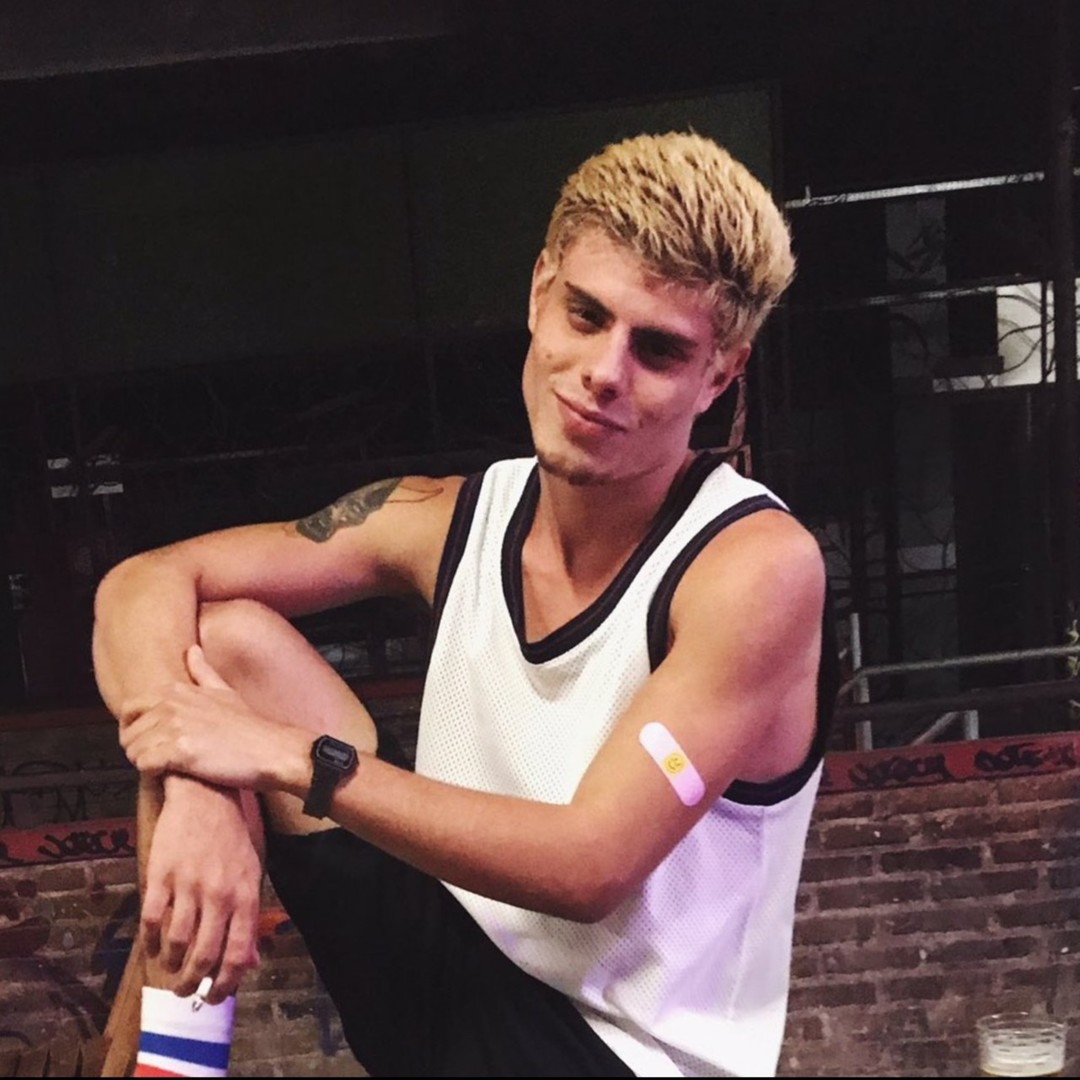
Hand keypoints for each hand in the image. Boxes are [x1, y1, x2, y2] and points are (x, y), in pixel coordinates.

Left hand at [121, 645, 309, 791]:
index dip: (133, 726)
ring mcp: (175, 727)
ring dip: (144, 763)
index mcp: (178, 690)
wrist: (271, 750)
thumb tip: (192, 650)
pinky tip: (170, 774)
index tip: (148, 739)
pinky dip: (152, 773)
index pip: (130, 707)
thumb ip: (203, 672)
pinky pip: (144, 765)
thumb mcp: (225, 692)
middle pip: (128, 732)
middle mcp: (172, 705)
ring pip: (133, 750)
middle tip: (158, 758)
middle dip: (137, 748)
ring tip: (167, 767)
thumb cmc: (249, 726)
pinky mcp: (179, 752)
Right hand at [142, 780, 262, 1002]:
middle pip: (204, 956)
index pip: (237, 954)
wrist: (207, 794)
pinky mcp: (161, 874)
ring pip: (176, 943)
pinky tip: (152, 948)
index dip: (225, 984)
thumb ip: (248, 918)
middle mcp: (219, 894)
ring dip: (171, 965)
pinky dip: (149, 942)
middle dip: (193, 983)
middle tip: (186, 991)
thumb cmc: (233, 834)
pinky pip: (151, 920)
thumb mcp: (252, 872)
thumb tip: (249, 962)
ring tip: (170, 968)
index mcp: (246, 894)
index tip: (215, 997)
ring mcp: (188, 884)